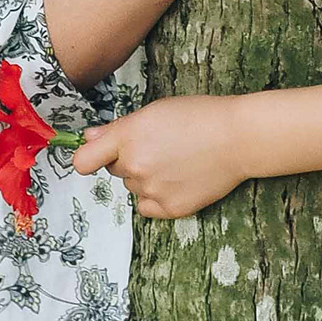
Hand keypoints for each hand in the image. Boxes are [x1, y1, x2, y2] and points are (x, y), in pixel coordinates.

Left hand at [73, 96, 247, 217]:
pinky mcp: (169, 209)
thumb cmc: (200, 116)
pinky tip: (177, 180)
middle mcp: (135, 165)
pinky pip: (147, 207)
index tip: (96, 157)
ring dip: (146, 178)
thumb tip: (88, 138)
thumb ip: (118, 128)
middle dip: (128, 160)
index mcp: (128, 136)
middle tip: (159, 147)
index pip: (83, 161)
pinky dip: (156, 197)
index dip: (89, 158)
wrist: (238, 138)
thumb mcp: (155, 111)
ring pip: (133, 187)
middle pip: (114, 170)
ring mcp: (152, 189)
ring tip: (177, 161)